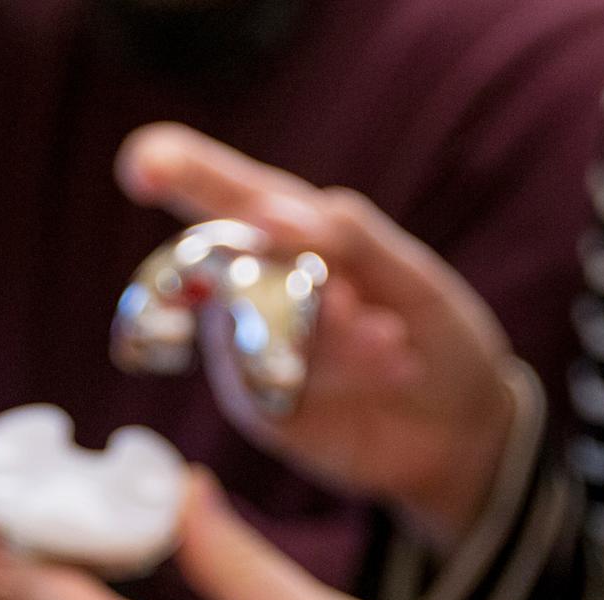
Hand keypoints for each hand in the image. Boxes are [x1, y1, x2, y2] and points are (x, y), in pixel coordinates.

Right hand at [117, 124, 521, 543]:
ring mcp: (248, 349)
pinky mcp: (258, 405)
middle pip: (206, 258)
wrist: (462, 430)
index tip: (142, 164)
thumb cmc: (434, 333)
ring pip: (249, 321)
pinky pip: (268, 378)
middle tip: (348, 300)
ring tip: (391, 339)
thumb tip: (269, 213)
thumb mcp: (412, 276)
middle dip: (268, 275)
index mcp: (292, 231)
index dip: (176, 169)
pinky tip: (391, 366)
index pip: (221, 191)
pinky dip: (337, 368)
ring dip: (329, 331)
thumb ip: (349, 238)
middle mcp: (257, 284)